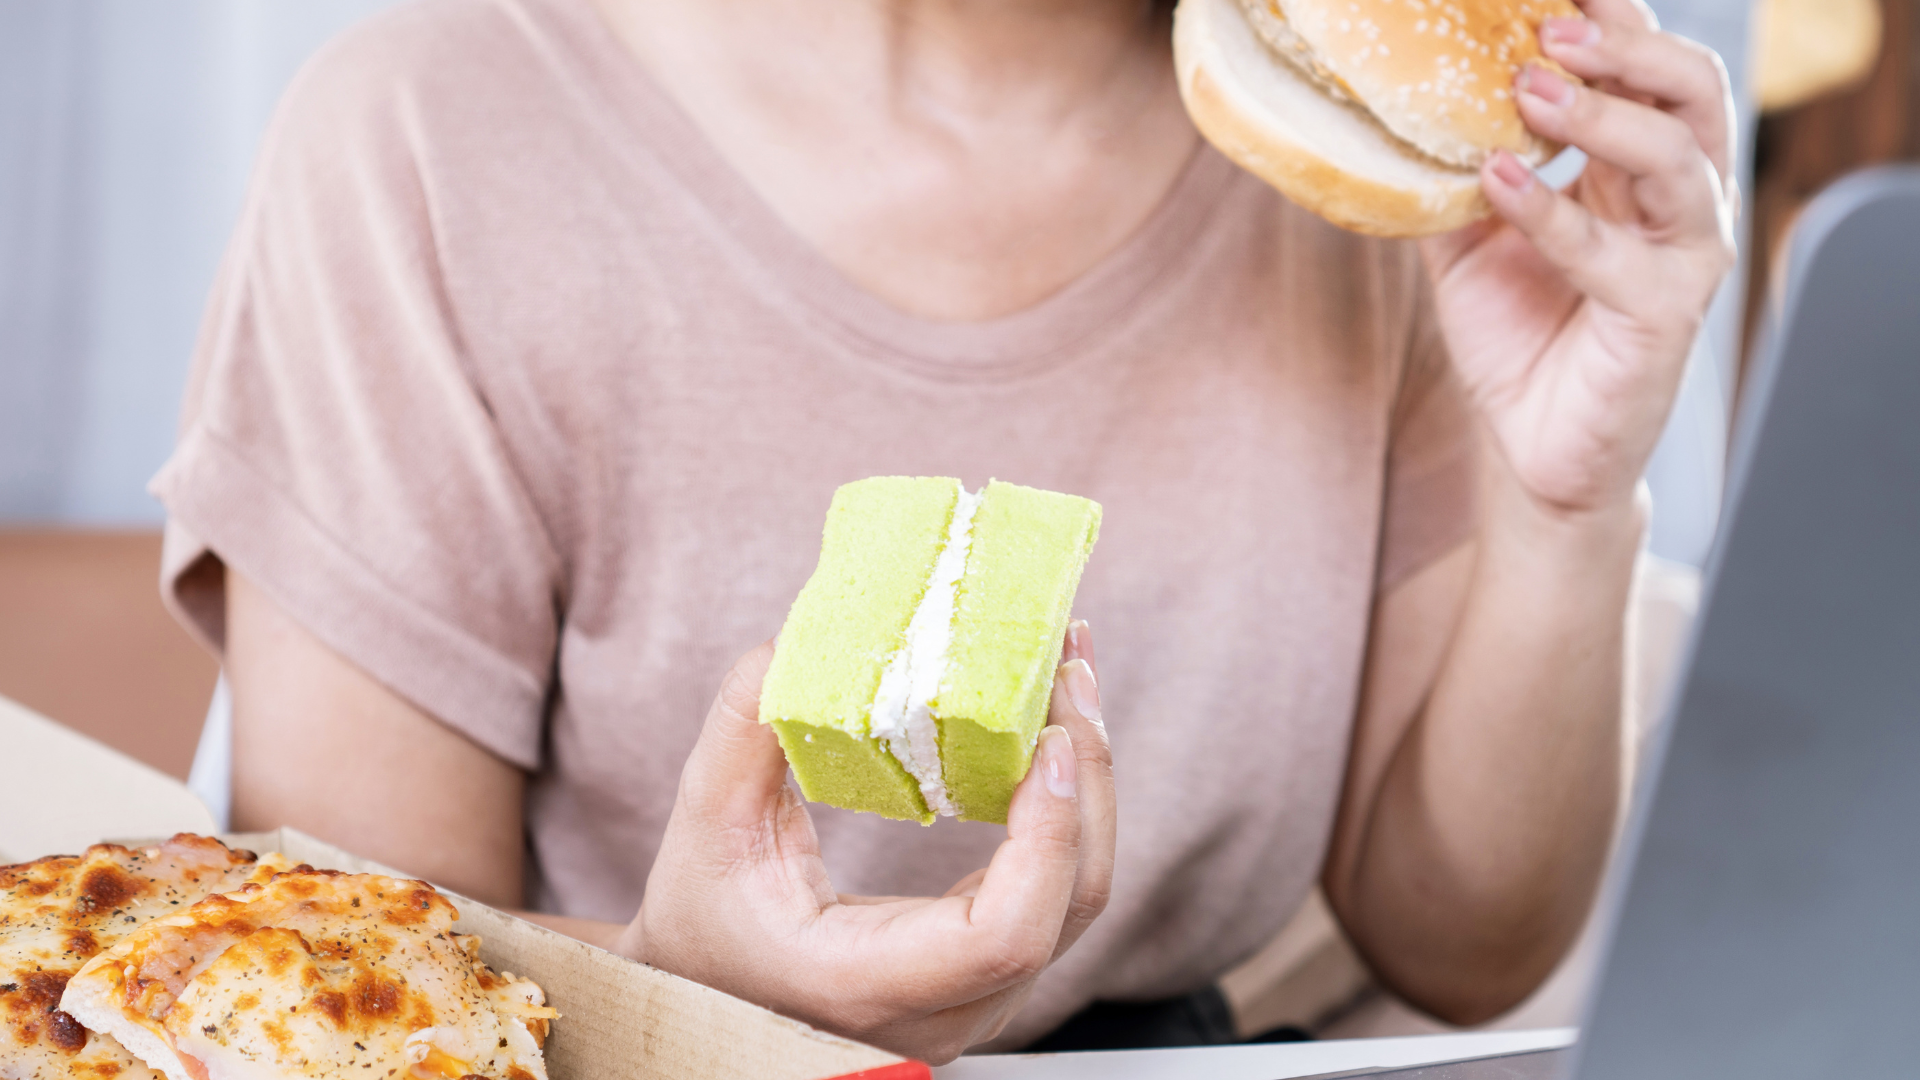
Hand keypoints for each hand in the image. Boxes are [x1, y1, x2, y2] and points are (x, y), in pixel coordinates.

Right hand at [620, 622, 1113, 1064]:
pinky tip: (1050, 725)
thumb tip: (793, 647)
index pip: (1005, 935)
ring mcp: (978, 997)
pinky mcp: (992, 967)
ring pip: (1078, 897)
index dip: (1048, 837)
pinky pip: (1058, 889)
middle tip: (1069, 665)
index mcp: (870, 982)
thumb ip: (744, 733)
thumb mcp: (705, 825)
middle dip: (1086, 775)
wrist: (712, 988)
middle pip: (1068, 906)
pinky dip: (1066, 803)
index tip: (1047, 740)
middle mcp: (944, 1009)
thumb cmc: (704, 921)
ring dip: (1087, 779)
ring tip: (1069, 674)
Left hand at [1422, 0, 1737, 517]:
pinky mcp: (1665, 315)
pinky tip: (1499, 179)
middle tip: (1550, 28)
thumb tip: (1394, 114)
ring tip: (1531, 90)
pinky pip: (1614, 252)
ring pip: (1676, 158)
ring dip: (1604, 116)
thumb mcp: (1466, 242)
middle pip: (1690, 93)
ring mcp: (1681, 257)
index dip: (1615, 21)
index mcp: (1634, 170)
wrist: (1532, 447)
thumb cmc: (1515, 338)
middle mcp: (1674, 202)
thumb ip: (1450, 178)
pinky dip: (1554, 211)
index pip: (1646, 72)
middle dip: (1628, 49)